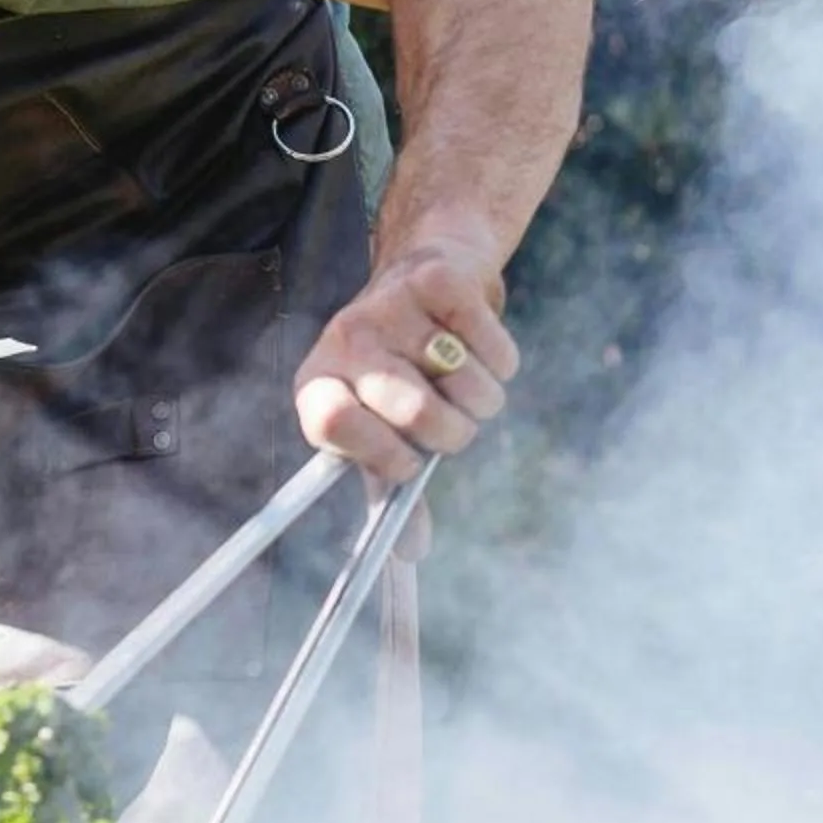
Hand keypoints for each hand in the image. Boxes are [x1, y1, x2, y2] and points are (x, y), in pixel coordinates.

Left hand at [293, 234, 519, 484]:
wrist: (428, 271)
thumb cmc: (402, 368)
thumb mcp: (384, 424)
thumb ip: (395, 486)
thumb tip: (411, 551)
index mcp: (320, 383)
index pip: (331, 424)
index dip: (379, 454)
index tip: (407, 465)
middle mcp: (347, 340)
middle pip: (416, 413)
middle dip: (451, 433)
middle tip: (448, 420)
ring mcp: (391, 305)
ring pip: (466, 386)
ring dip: (483, 399)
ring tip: (465, 383)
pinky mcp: (439, 280)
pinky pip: (495, 350)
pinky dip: (502, 363)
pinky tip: (483, 350)